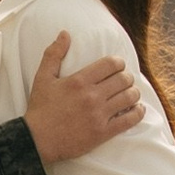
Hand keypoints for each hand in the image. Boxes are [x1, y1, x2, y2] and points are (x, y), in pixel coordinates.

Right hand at [25, 28, 143, 168]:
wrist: (37, 140)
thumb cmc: (40, 108)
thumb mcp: (42, 77)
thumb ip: (54, 54)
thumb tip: (65, 33)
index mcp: (79, 80)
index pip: (111, 64)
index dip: (119, 63)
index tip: (118, 66)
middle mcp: (91, 96)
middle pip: (123, 79)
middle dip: (127, 77)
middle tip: (124, 80)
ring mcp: (99, 115)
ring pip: (129, 98)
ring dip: (133, 94)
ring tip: (131, 94)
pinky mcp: (102, 132)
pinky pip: (128, 120)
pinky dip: (137, 113)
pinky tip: (137, 110)